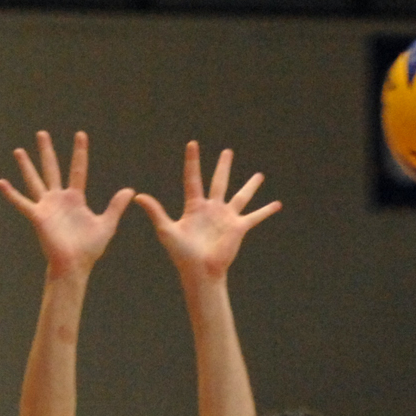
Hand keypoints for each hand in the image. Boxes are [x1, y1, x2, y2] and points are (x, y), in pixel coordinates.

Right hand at [0, 131, 133, 276]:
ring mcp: (47, 206)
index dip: (79, 152)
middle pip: (52, 168)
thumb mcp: (107, 224)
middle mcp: (59, 199)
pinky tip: (1, 183)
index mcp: (75, 198)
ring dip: (26, 166)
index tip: (80, 134)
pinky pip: (22, 204)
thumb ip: (116, 206)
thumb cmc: (89, 249)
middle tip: (42, 133)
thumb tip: (130, 190)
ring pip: (35, 180)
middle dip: (47, 151)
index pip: (78, 170)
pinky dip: (11, 194)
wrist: (75, 266)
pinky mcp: (38, 217)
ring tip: (19, 150)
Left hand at [136, 141, 281, 283]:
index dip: (192, 161)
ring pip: (241, 196)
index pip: (193, 178)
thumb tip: (138, 197)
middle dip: (223, 166)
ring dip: (250, 186)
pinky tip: (277, 204)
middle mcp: (212, 209)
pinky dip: (266, 210)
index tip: (193, 144)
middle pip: (219, 181)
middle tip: (227, 152)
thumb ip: (156, 212)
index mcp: (194, 207)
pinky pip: (255, 216)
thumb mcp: (167, 230)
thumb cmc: (182, 254)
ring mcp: (226, 217)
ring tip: (259, 175)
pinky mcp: (238, 228)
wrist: (201, 272)